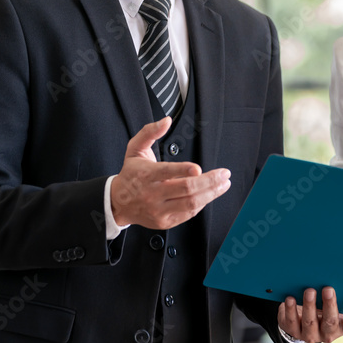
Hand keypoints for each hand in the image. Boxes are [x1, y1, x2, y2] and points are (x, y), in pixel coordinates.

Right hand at [110, 117, 230, 229]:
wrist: (118, 202)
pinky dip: (201, 203)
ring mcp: (159, 209)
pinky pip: (188, 213)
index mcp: (146, 174)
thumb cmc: (131, 174)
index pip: (166, 172)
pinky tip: (209, 194)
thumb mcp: (135, 149)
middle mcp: (153, 193)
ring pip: (190, 203)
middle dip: (209, 182)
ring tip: (223, 185)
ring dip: (211, 194)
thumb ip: (149, 132)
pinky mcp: (165, 221)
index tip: (198, 169)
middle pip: (185, 189)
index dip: (183, 170)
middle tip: (224, 175)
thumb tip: (165, 121)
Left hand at [278, 286, 342, 342]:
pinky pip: (292, 322)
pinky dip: (291, 309)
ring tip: (310, 291)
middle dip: (329, 305)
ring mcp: (311, 334)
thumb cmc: (321, 308)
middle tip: (328, 289)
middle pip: (331, 322)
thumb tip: (340, 269)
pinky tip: (290, 298)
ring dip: (309, 305)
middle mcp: (329, 332)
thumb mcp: (333, 303)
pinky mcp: (295, 331)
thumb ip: (339, 293)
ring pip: (310, 322)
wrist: (300, 321)